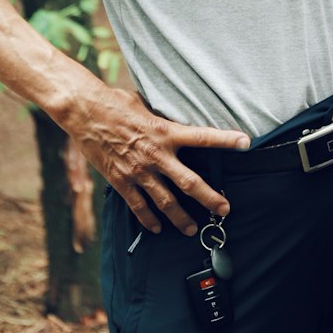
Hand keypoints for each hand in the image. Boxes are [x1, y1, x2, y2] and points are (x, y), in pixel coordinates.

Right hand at [73, 85, 250, 233]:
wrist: (85, 113)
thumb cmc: (116, 102)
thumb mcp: (146, 105)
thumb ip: (161, 119)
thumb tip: (172, 118)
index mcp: (166, 131)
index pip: (203, 136)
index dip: (226, 140)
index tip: (246, 143)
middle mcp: (156, 155)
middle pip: (190, 182)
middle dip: (210, 198)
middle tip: (225, 209)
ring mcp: (139, 171)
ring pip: (166, 202)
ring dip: (181, 218)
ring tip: (193, 229)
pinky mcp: (121, 181)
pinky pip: (138, 206)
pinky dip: (149, 219)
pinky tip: (157, 228)